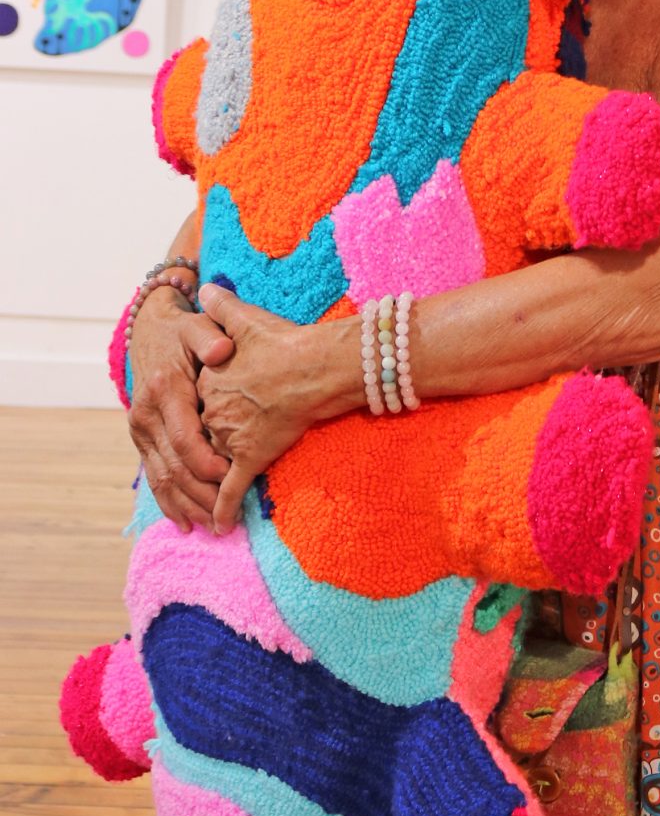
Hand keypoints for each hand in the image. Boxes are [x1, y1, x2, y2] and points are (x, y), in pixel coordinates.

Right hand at [126, 286, 235, 532]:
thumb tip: (222, 350)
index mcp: (164, 391)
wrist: (149, 330)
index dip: (207, 463)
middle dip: (202, 495)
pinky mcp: (142, 439)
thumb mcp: (198, 326)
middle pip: (174, 467)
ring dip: (187, 505)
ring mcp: (141, 430)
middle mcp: (147, 415)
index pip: (184, 438)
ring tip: (212, 527)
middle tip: (228, 517)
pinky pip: (154, 476)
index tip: (232, 479)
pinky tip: (185, 523)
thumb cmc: (184, 330)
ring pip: (162, 478)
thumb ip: (210, 337)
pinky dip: (169, 502)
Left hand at [196, 285, 351, 533]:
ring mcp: (229, 435)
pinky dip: (224, 510)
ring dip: (200, 488)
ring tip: (196, 505)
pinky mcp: (251, 456)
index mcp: (206, 380)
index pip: (191, 402)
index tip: (193, 423)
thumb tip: (203, 287)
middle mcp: (211, 410)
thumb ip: (220, 305)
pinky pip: (232, 489)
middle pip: (196, 437)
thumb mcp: (246, 316)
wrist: (317, 366)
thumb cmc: (285, 341)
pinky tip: (219, 528)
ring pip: (207, 466)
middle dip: (191, 456)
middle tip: (185, 473)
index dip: (193, 414)